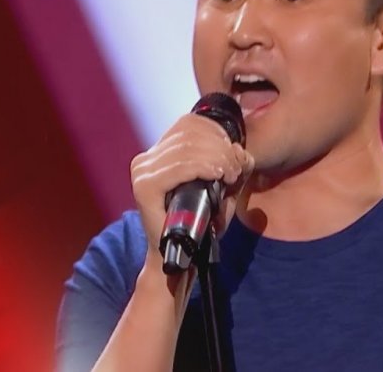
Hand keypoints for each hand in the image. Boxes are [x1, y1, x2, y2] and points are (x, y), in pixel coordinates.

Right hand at [130, 113, 253, 269]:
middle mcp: (146, 159)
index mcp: (159, 154)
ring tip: (229, 176)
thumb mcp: (222, 189)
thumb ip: (233, 165)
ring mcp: (142, 172)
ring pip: (187, 148)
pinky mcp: (144, 187)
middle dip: (220, 149)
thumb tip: (240, 150)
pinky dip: (203, 167)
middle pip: (190, 134)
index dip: (216, 133)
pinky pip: (180, 166)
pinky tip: (218, 176)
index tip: (232, 156)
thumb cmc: (199, 224)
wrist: (180, 258)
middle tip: (234, 171)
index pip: (189, 124)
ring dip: (217, 159)